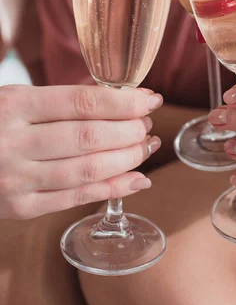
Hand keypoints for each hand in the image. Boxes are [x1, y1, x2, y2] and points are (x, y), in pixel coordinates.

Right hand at [0, 84, 162, 218]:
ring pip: (87, 170)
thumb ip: (60, 100)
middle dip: (130, 131)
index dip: (124, 102)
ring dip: (127, 159)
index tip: (151, 99)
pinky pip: (74, 199)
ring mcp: (16, 178)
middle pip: (89, 137)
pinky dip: (112, 190)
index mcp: (15, 105)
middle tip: (148, 124)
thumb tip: (117, 99)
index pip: (83, 103)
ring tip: (147, 147)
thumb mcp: (15, 97)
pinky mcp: (19, 207)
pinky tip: (137, 180)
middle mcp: (14, 142)